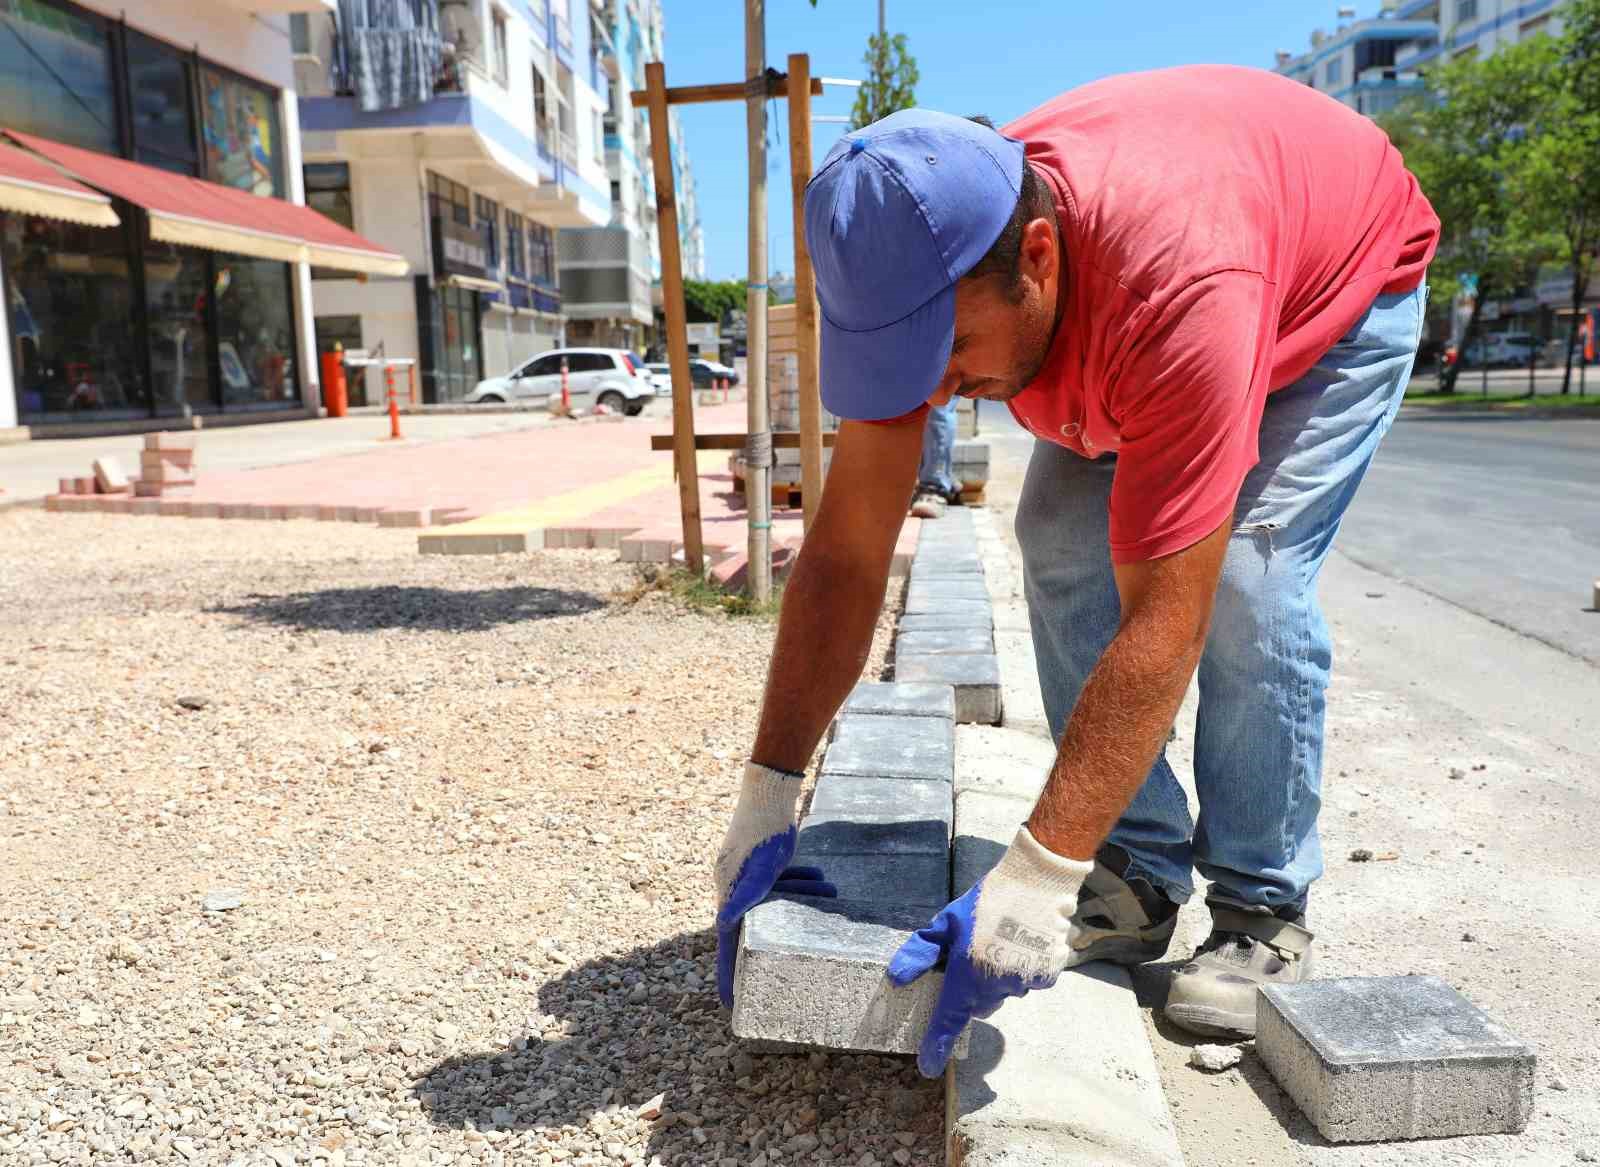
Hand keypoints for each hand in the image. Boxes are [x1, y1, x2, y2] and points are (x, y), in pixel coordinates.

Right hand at [714, 761, 836, 1005]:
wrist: (769, 794)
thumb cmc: (762, 834)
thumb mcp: (757, 871)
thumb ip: (742, 898)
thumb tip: (723, 925)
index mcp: (730, 897)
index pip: (726, 947)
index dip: (728, 978)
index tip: (731, 1006)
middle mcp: (736, 889)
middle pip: (753, 926)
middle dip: (773, 941)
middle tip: (781, 970)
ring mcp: (750, 875)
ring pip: (774, 901)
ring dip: (800, 903)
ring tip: (828, 897)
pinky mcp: (764, 861)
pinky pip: (781, 882)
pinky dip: (801, 884)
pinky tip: (822, 881)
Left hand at [887, 826, 1091, 1076]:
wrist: (1036, 882)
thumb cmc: (985, 900)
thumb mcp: (945, 921)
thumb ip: (920, 952)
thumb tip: (897, 977)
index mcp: (966, 973)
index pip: (947, 1019)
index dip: (936, 1045)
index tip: (927, 1066)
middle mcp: (995, 985)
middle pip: (977, 1005)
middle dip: (971, 991)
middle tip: (971, 958)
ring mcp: (1023, 983)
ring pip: (1003, 994)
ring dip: (998, 978)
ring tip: (999, 941)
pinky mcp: (1046, 976)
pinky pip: (1028, 983)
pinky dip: (1023, 970)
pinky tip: (1022, 943)